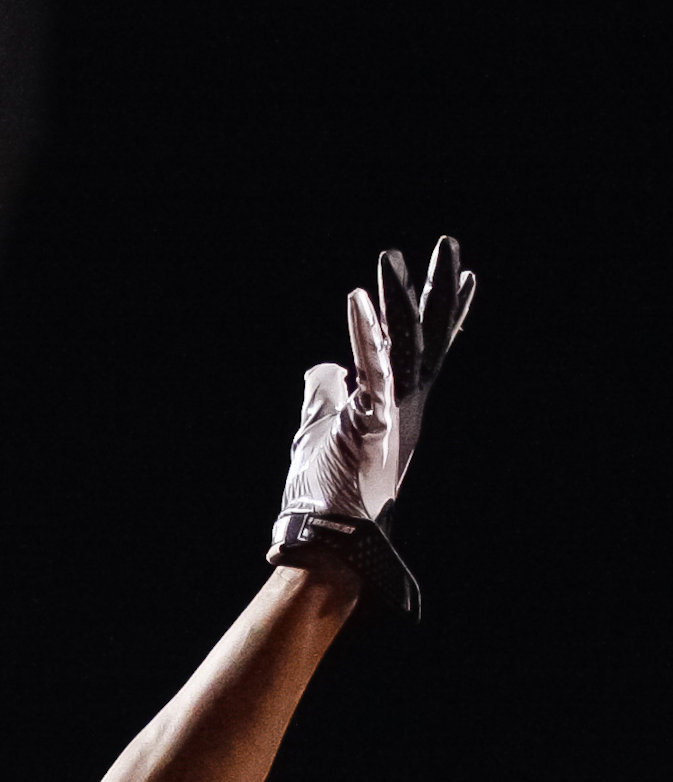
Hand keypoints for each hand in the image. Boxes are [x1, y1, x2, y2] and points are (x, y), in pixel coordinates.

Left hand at [267, 236, 472, 615]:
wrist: (329, 537)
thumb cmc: (325, 489)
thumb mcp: (319, 430)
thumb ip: (325, 395)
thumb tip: (324, 366)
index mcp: (396, 405)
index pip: (420, 349)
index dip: (442, 313)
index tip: (463, 275)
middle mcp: (404, 405)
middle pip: (424, 338)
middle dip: (436, 290)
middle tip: (448, 245)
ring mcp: (392, 413)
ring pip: (400, 344)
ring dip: (396, 299)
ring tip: (391, 257)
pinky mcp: (373, 421)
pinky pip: (371, 368)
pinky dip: (363, 333)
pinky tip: (358, 297)